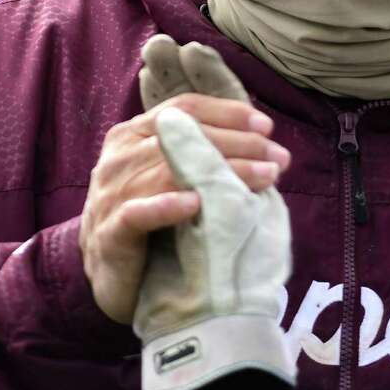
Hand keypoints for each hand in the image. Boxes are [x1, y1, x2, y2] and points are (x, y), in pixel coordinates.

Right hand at [79, 35, 289, 323]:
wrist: (116, 280)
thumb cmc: (155, 224)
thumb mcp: (177, 179)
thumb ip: (205, 157)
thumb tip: (265, 146)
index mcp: (133, 135)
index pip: (184, 109)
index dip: (228, 113)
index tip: (267, 127)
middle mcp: (118, 157)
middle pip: (183, 136)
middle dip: (239, 143)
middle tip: (279, 157)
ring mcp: (110, 194)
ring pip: (169, 172)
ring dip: (221, 172)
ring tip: (264, 177)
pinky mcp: (110, 233)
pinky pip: (137, 213)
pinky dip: (166, 206)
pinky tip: (196, 204)